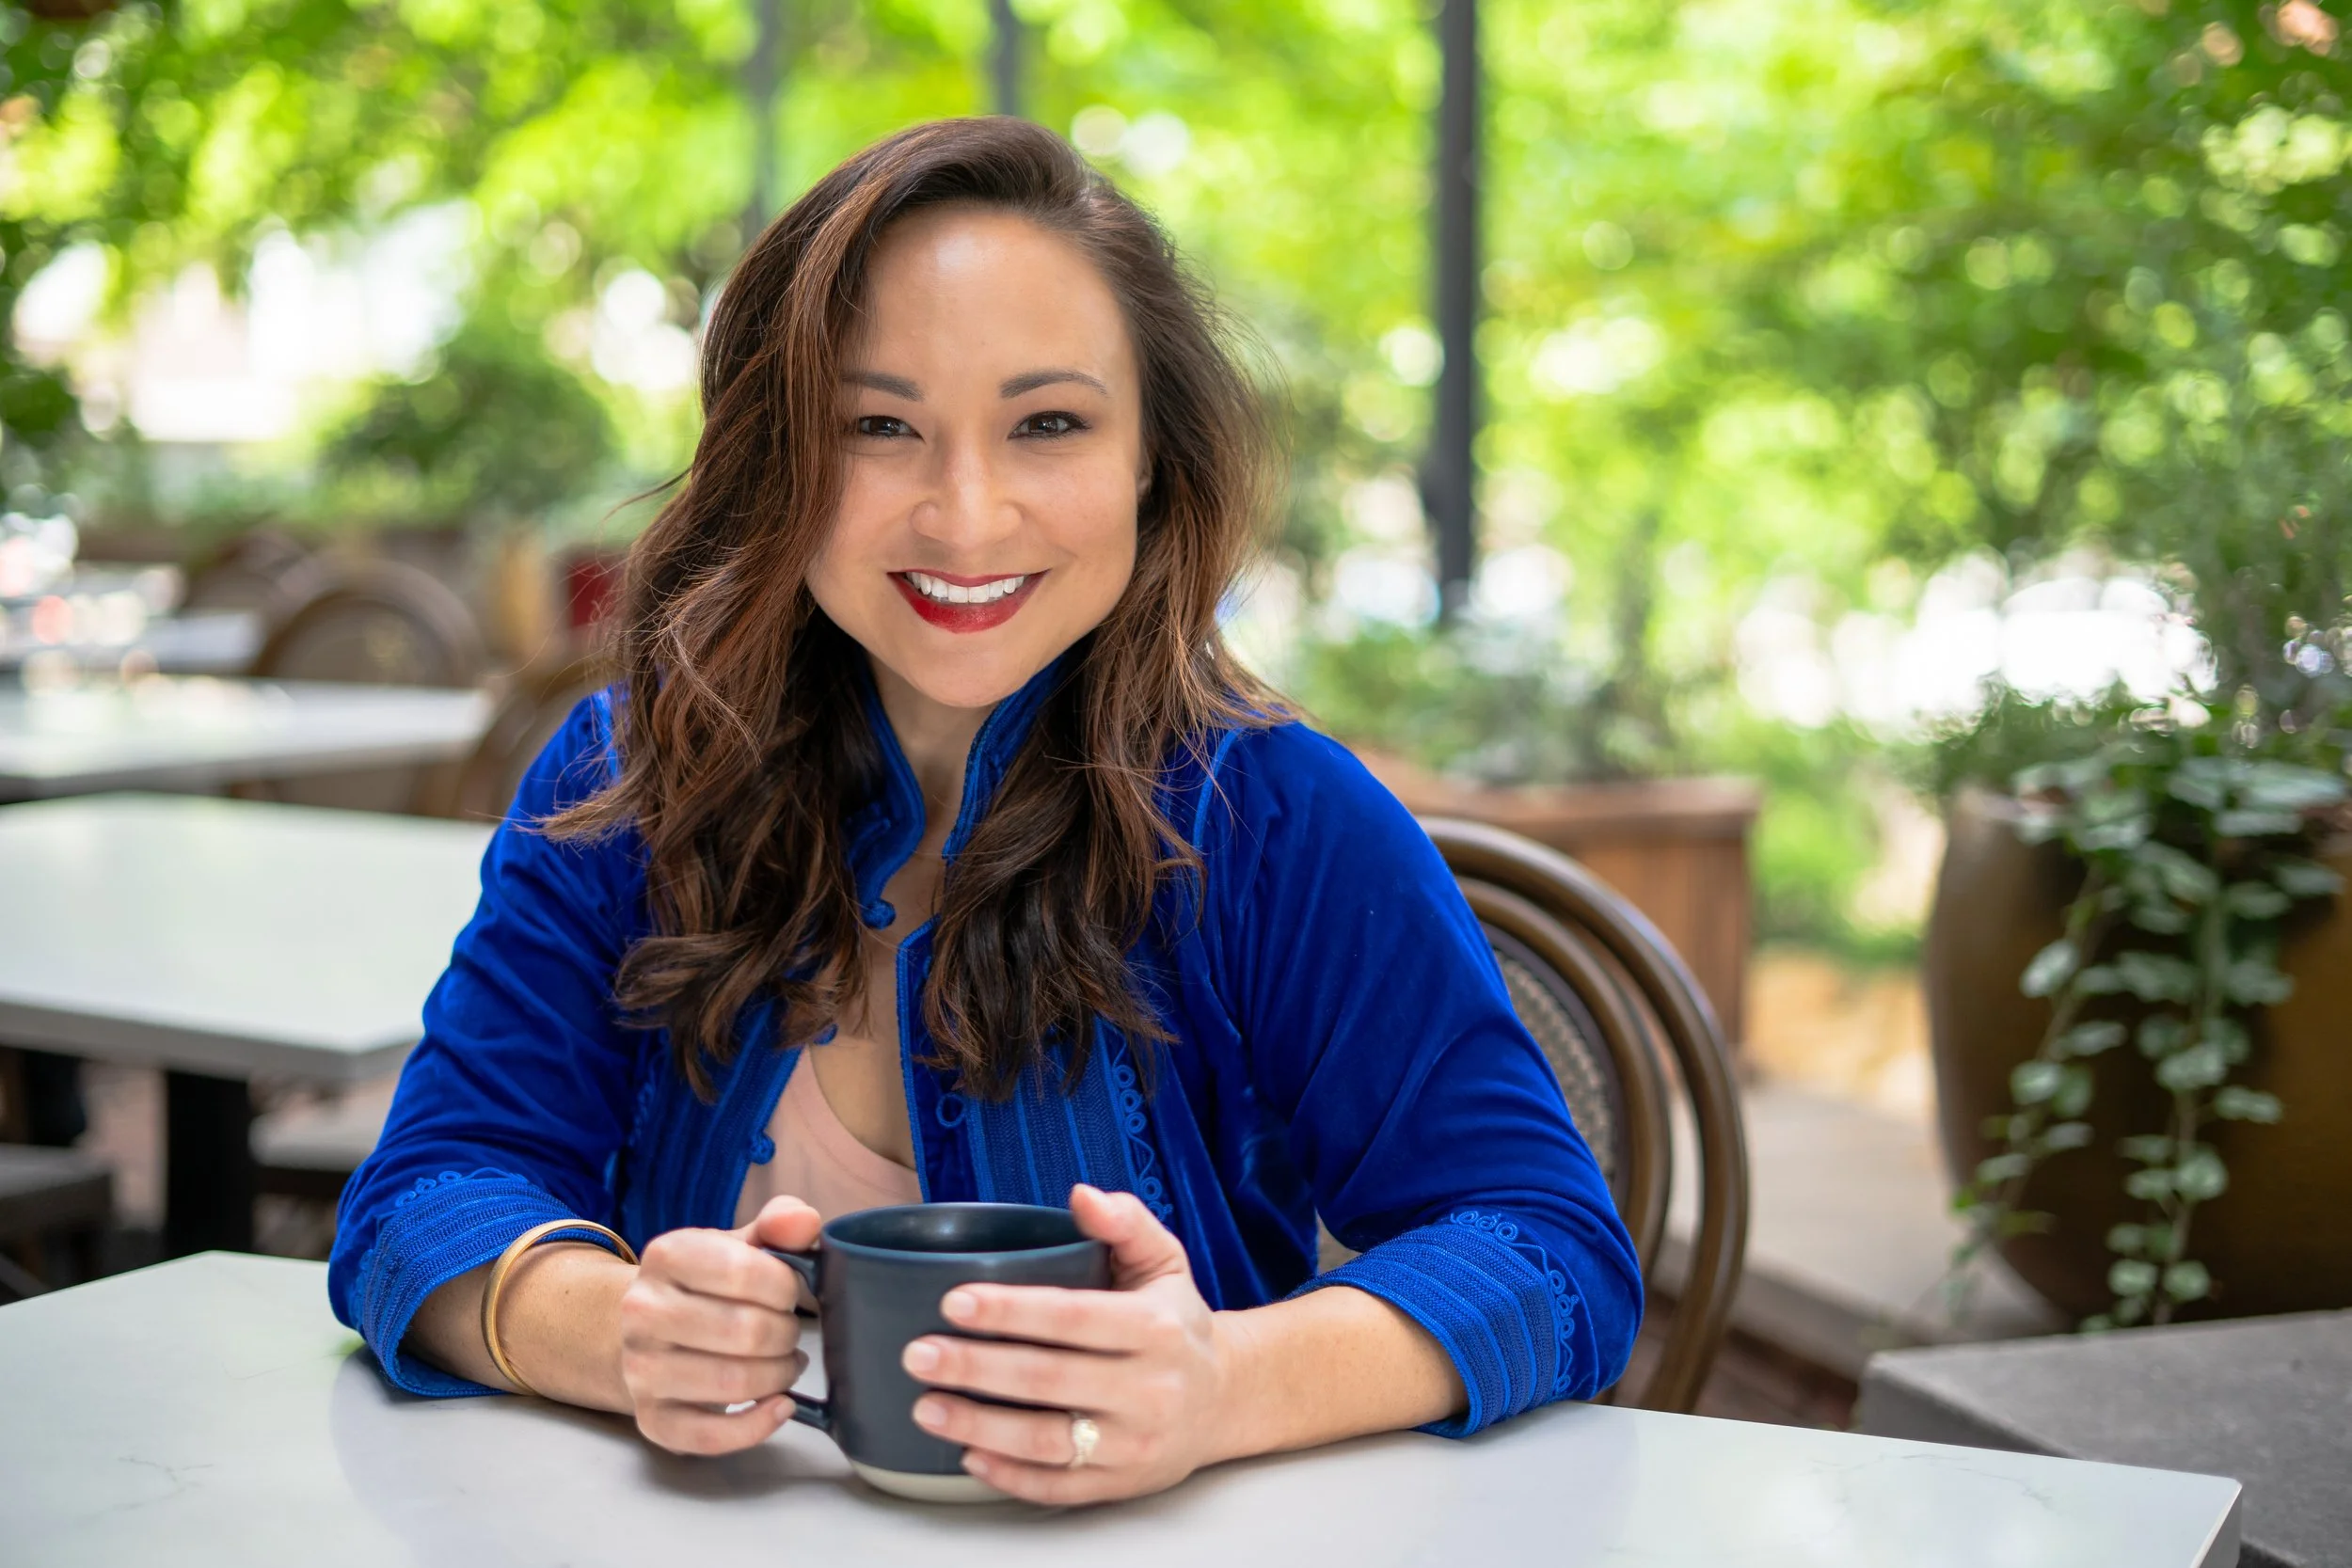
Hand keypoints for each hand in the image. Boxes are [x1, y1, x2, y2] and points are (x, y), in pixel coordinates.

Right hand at [617, 1195, 822, 1454]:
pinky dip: (757, 1425)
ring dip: (778, 1376)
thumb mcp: (741, 1243)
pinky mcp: (651, 1418)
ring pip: (733, 1383)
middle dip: (786, 1335)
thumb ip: (780, 1224)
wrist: (651, 1330)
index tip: (789, 1292)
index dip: (786, 1286)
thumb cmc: (710, 1284)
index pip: (745, 1271)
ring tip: (785, 1364)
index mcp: (666, 1255)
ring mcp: (641, 1368)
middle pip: (746, 1332)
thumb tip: (805, 1221)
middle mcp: (642, 1311)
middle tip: (789, 1333)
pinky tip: (779, 1405)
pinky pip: (710, 1437)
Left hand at [901, 1183, 1237, 1504]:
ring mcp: (1136, 1444)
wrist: (1224, 1398)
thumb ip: (1126, 1221)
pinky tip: (967, 1453)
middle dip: (976, 1367)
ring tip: (926, 1406)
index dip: (1011, 1310)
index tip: (954, 1301)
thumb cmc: (1175, 1322)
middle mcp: (1150, 1390)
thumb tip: (1081, 1194)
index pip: (1073, 1316)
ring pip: (1047, 1441)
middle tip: (918, 1355)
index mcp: (1155, 1328)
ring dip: (979, 1426)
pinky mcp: (1122, 1485)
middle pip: (1049, 1380)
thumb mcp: (1165, 1261)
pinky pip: (1058, 1488)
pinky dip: (1009, 1475)